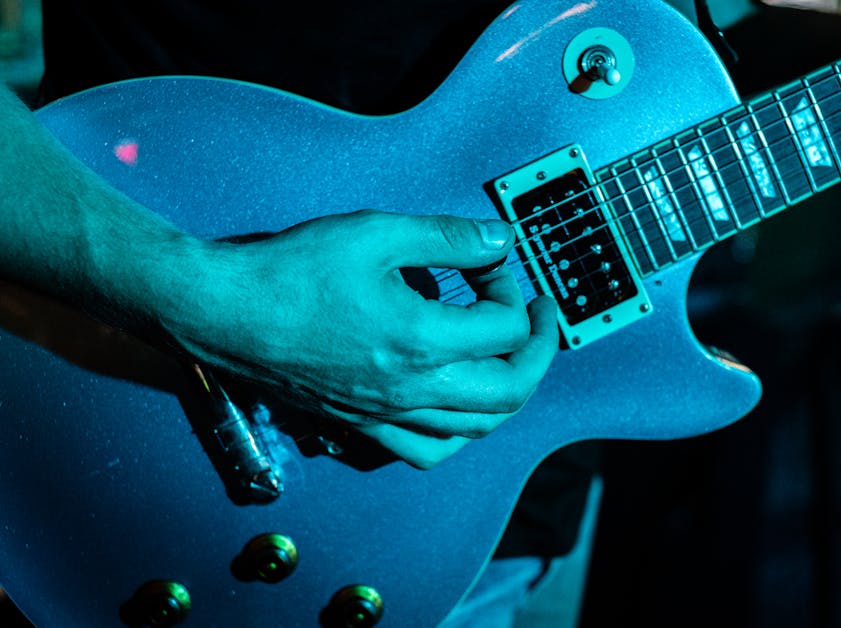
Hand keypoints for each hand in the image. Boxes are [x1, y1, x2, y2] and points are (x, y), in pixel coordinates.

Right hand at [167, 210, 558, 467]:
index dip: (514, 292)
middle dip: (537, 351)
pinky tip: (455, 406)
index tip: (495, 266)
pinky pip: (427, 451)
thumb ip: (447, 237)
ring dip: (506, 394)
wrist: (222, 314)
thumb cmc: (292, 271)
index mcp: (422, 339)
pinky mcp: (362, 424)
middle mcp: (412, 388)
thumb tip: (500, 240)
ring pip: (476, 429)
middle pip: (509, 390)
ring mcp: (387, 414)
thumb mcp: (376, 233)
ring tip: (506, 360)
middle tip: (537, 317)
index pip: (506, 329)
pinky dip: (458, 433)